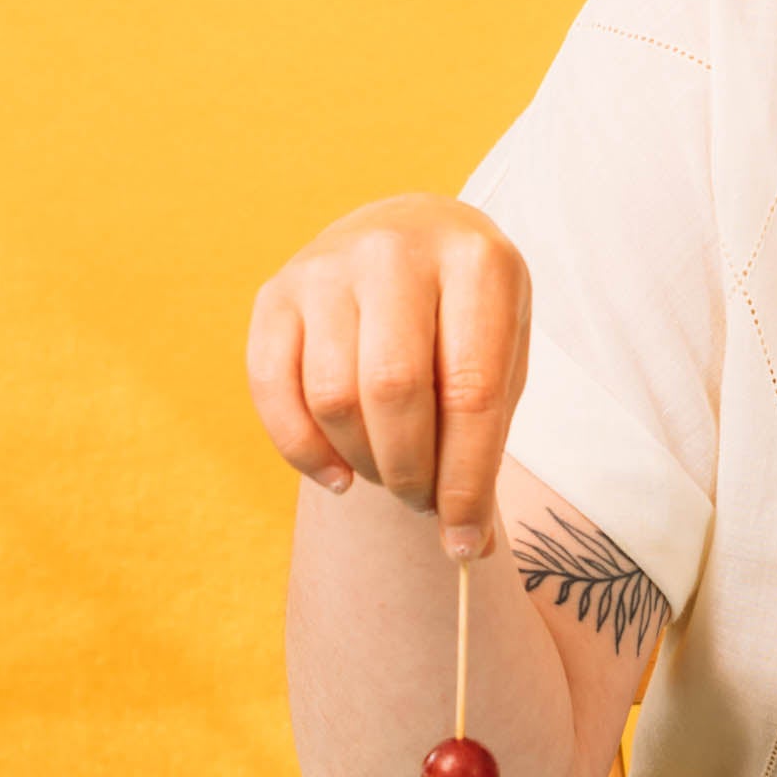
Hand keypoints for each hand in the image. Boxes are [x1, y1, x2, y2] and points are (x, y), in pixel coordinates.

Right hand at [246, 194, 528, 559]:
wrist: (411, 231)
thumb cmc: (467, 310)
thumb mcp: (502, 350)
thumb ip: (486, 437)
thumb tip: (467, 546)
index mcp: (477, 261)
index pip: (471, 391)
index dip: (467, 480)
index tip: (465, 541)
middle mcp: (397, 251)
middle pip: (393, 392)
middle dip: (409, 473)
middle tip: (423, 502)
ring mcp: (328, 265)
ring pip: (333, 397)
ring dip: (363, 463)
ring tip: (391, 474)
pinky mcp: (275, 291)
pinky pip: (274, 390)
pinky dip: (304, 452)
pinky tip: (340, 474)